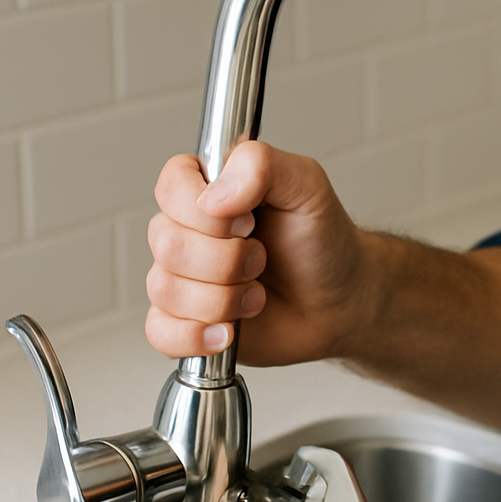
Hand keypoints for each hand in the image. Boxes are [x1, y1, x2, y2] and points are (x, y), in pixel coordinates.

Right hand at [145, 143, 371, 364]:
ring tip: (255, 294)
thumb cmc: (322, 242)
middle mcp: (187, 231)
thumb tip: (214, 195)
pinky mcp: (184, 321)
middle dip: (227, 260)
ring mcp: (182, 277)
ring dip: (223, 298)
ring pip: (165, 289)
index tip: (249, 221)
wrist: (340, 301)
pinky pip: (160, 332)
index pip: (170, 186)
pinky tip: (229, 330)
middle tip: (262, 259)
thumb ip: (262, 165)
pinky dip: (196, 336)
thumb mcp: (307, 186)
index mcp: (207, 189)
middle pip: (166, 243)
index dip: (205, 211)